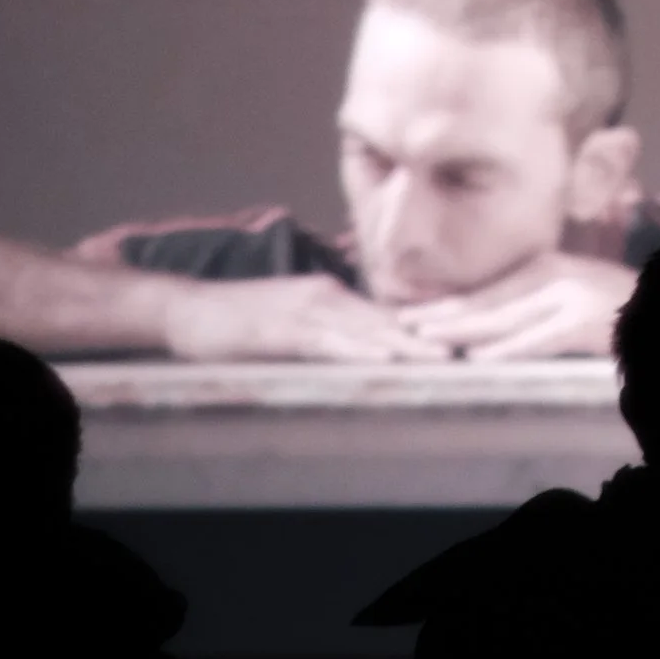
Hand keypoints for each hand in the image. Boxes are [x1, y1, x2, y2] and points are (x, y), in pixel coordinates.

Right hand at [165, 275, 448, 362]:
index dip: (427, 331)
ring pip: (364, 331)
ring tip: (441, 360)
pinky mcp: (282, 330)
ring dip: (403, 346)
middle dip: (429, 339)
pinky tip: (379, 361)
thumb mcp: (291, 323)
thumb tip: (365, 346)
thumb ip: (328, 330)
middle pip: (386, 321)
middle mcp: (325, 298)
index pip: (388, 316)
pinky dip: (356, 352)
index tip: (466, 343)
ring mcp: (304, 312)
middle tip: (473, 352)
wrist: (186, 310)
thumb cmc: (237, 321)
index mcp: (331, 297)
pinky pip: (326, 343)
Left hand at [395, 255, 632, 359]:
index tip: (416, 312)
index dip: (450, 302)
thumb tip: (497, 321)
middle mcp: (553, 277)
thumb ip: (539, 302)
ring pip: (504, 318)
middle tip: (404, 324)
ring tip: (429, 339)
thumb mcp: (575, 295)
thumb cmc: (621, 307)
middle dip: (444, 314)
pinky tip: (480, 358)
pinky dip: (507, 349)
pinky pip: (537, 339)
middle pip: (488, 300)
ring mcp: (568, 298)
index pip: (488, 290)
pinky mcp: (583, 322)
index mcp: (547, 268)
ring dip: (463, 330)